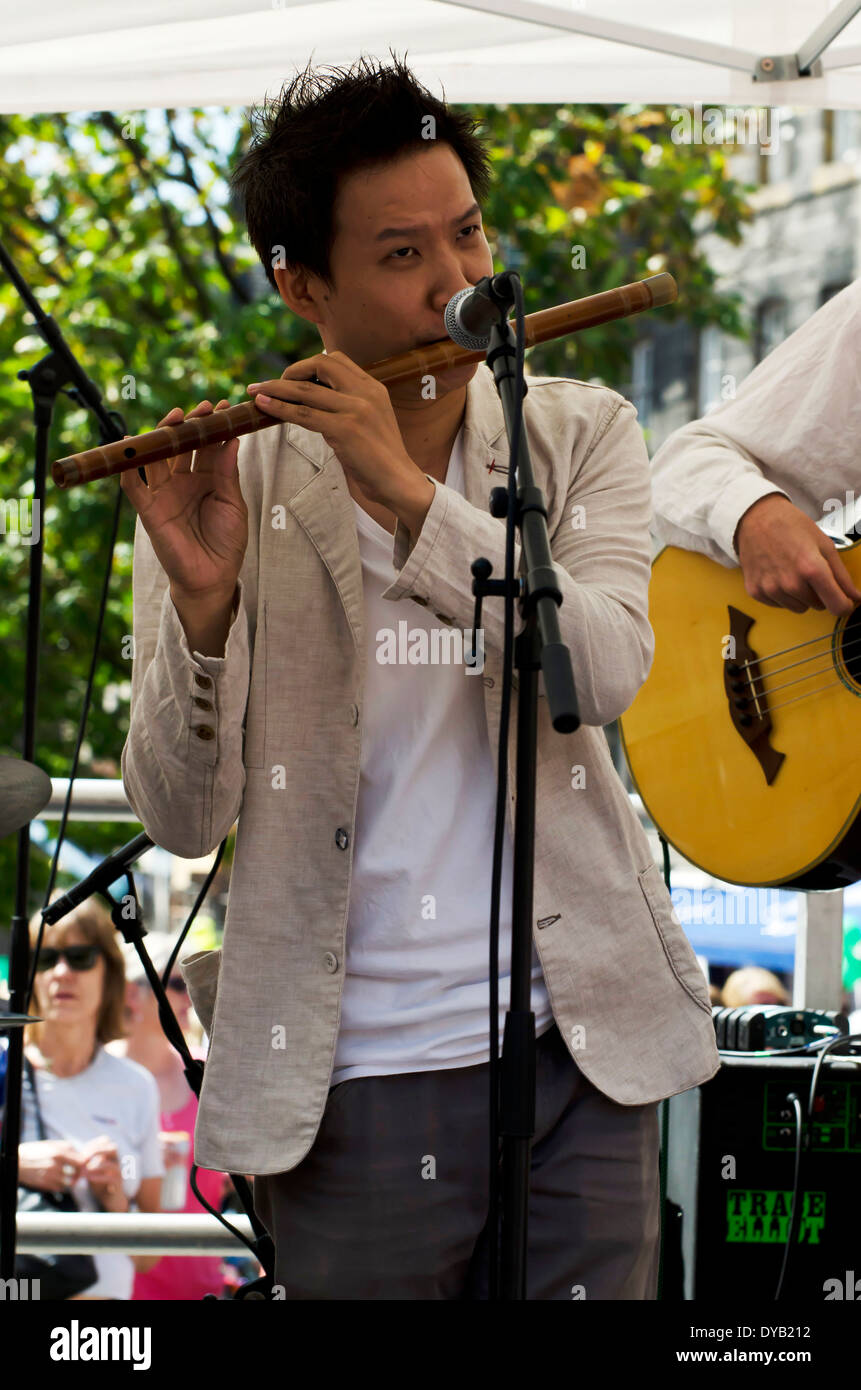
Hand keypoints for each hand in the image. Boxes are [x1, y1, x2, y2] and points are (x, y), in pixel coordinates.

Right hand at [18, 1140, 83, 1192]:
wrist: (17, 1163)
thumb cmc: (34, 1151)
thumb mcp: (50, 1144)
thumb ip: (66, 1147)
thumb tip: (78, 1151)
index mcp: (59, 1153)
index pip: (81, 1162)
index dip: (84, 1164)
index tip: (83, 1164)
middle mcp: (56, 1166)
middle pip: (77, 1174)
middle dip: (79, 1174)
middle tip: (78, 1173)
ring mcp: (51, 1177)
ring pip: (69, 1183)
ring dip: (70, 1181)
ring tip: (68, 1177)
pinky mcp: (46, 1185)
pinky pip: (60, 1188)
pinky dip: (61, 1186)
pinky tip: (58, 1180)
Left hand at [79, 1136, 126, 1209]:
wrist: (110, 1197)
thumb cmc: (99, 1181)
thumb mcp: (91, 1168)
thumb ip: (86, 1162)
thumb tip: (74, 1157)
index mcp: (111, 1154)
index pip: (106, 1141)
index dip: (93, 1144)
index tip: (82, 1152)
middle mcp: (117, 1161)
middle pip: (113, 1148)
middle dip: (97, 1151)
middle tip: (83, 1159)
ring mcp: (119, 1172)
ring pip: (113, 1164)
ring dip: (96, 1166)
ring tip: (84, 1170)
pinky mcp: (118, 1183)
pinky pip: (111, 1178)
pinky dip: (98, 1177)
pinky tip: (88, 1178)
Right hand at [119, 399, 247, 603]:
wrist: (213, 577)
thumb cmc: (227, 542)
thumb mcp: (233, 504)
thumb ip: (227, 473)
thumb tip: (231, 439)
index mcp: (207, 478)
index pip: (207, 445)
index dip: (213, 426)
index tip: (223, 407)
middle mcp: (184, 480)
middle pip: (182, 444)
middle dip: (191, 424)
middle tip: (204, 407)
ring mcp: (165, 492)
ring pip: (159, 456)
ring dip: (165, 435)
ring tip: (177, 416)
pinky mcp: (149, 509)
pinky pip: (134, 486)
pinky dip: (129, 467)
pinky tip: (132, 447)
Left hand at [247, 352, 433, 527]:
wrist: (400, 482)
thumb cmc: (381, 458)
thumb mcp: (371, 421)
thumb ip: (349, 405)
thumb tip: (315, 401)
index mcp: (374, 387)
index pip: (337, 360)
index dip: (309, 364)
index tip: (293, 378)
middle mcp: (366, 392)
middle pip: (320, 365)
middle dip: (291, 371)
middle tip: (271, 385)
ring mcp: (356, 409)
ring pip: (306, 390)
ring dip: (275, 388)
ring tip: (255, 392)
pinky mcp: (345, 429)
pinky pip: (303, 414)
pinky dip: (280, 408)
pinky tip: (265, 406)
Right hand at [735, 494, 860, 615]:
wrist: (756, 519)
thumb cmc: (791, 527)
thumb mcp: (824, 545)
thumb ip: (842, 575)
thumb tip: (856, 596)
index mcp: (811, 568)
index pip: (837, 606)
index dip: (845, 606)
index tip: (846, 602)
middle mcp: (790, 583)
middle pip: (818, 606)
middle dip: (819, 593)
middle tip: (809, 571)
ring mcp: (771, 589)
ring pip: (799, 608)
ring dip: (800, 595)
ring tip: (792, 571)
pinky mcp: (756, 592)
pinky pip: (779, 605)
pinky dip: (782, 594)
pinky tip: (778, 575)